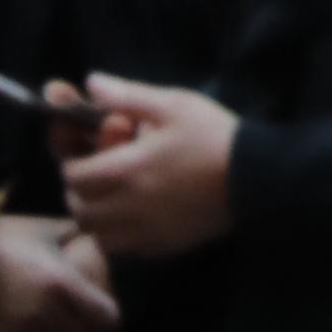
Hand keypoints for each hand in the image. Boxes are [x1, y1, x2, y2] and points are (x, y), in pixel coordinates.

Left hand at [58, 75, 237, 260]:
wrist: (259, 177)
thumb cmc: (215, 136)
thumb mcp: (174, 105)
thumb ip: (128, 96)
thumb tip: (90, 84)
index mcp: (127, 169)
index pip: (73, 174)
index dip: (72, 160)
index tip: (87, 149)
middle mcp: (128, 206)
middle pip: (79, 208)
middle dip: (81, 188)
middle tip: (99, 169)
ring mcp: (144, 232)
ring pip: (97, 232)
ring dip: (96, 214)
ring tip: (115, 194)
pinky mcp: (162, 247)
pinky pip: (122, 248)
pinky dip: (118, 233)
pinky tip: (137, 213)